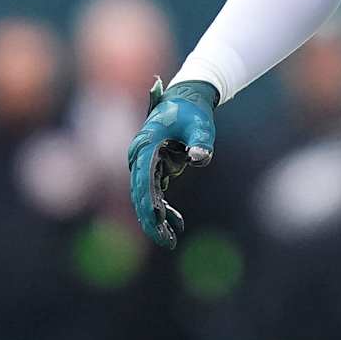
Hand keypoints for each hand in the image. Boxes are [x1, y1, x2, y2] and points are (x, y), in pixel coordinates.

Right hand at [127, 78, 218, 249]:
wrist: (188, 97)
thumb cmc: (193, 110)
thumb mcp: (200, 124)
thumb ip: (201, 140)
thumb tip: (200, 157)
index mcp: (146, 144)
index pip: (143, 178)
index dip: (148, 202)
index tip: (158, 221)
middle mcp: (139, 155)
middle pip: (140, 193)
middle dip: (151, 219)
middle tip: (166, 241)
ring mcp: (144, 162)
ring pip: (146, 197)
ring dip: (157, 218)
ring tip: (171, 240)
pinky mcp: (153, 166)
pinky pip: (155, 193)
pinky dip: (164, 208)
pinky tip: (177, 224)